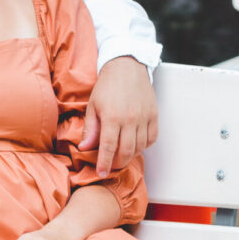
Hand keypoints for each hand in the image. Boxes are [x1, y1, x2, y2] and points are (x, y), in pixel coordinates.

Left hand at [81, 56, 157, 175]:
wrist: (126, 67)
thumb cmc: (107, 86)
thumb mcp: (93, 106)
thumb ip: (90, 129)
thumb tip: (84, 148)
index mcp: (112, 117)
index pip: (108, 148)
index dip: (104, 163)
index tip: (101, 173)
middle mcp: (130, 119)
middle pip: (126, 151)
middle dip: (118, 163)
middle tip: (111, 166)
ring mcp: (144, 117)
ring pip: (140, 147)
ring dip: (130, 155)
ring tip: (121, 154)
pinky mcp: (154, 115)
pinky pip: (152, 138)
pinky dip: (144, 145)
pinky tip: (135, 144)